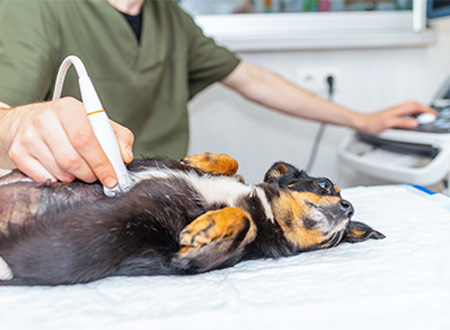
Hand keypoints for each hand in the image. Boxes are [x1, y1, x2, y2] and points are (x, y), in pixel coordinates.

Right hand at [4, 97, 133, 186]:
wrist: (32, 120)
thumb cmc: (71, 124)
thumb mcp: (98, 123)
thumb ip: (119, 137)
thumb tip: (125, 156)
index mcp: (68, 108)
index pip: (85, 139)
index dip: (101, 162)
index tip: (112, 177)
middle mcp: (45, 120)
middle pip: (72, 159)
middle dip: (90, 173)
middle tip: (97, 176)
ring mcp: (29, 137)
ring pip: (60, 171)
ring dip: (75, 177)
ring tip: (79, 169)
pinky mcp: (18, 152)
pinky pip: (44, 178)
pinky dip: (59, 180)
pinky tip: (63, 171)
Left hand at [355, 101, 435, 134]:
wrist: (360, 123)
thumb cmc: (370, 123)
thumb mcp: (388, 124)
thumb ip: (402, 123)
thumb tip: (414, 123)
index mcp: (397, 110)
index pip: (416, 106)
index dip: (426, 110)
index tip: (432, 115)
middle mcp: (396, 109)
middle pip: (414, 105)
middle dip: (424, 108)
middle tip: (430, 114)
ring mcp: (393, 112)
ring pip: (409, 107)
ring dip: (418, 110)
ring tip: (423, 116)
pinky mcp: (390, 115)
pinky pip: (404, 111)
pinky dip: (411, 114)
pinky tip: (410, 119)